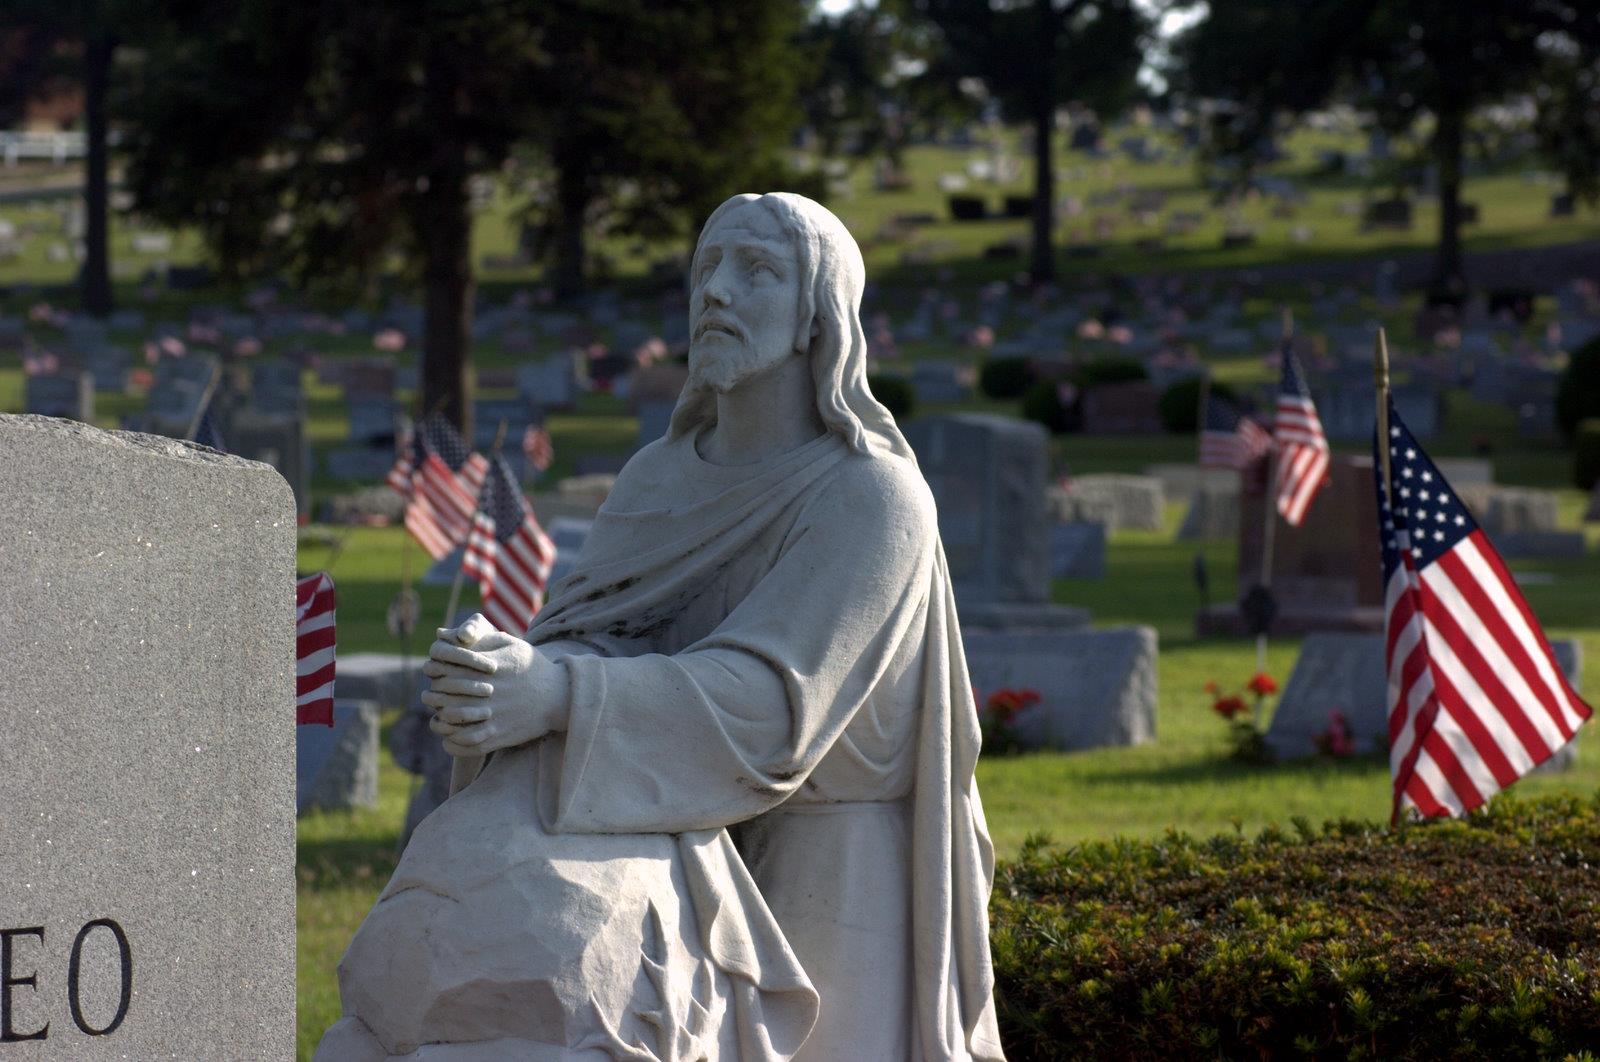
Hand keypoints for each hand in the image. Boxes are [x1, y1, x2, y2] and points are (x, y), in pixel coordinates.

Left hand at [422, 614, 568, 757]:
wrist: (560, 695)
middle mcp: (490, 693)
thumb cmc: (533, 667)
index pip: (449, 671)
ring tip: (438, 718)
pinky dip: (453, 744)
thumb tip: (453, 635)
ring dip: (442, 722)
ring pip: (454, 723)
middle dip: (435, 697)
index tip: (437, 675)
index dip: (438, 674)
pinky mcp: (500, 735)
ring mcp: (494, 716)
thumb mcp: (512, 645)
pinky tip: (449, 739)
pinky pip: (468, 744)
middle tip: (432, 697)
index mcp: (490, 669)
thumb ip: (483, 639)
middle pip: (447, 697)